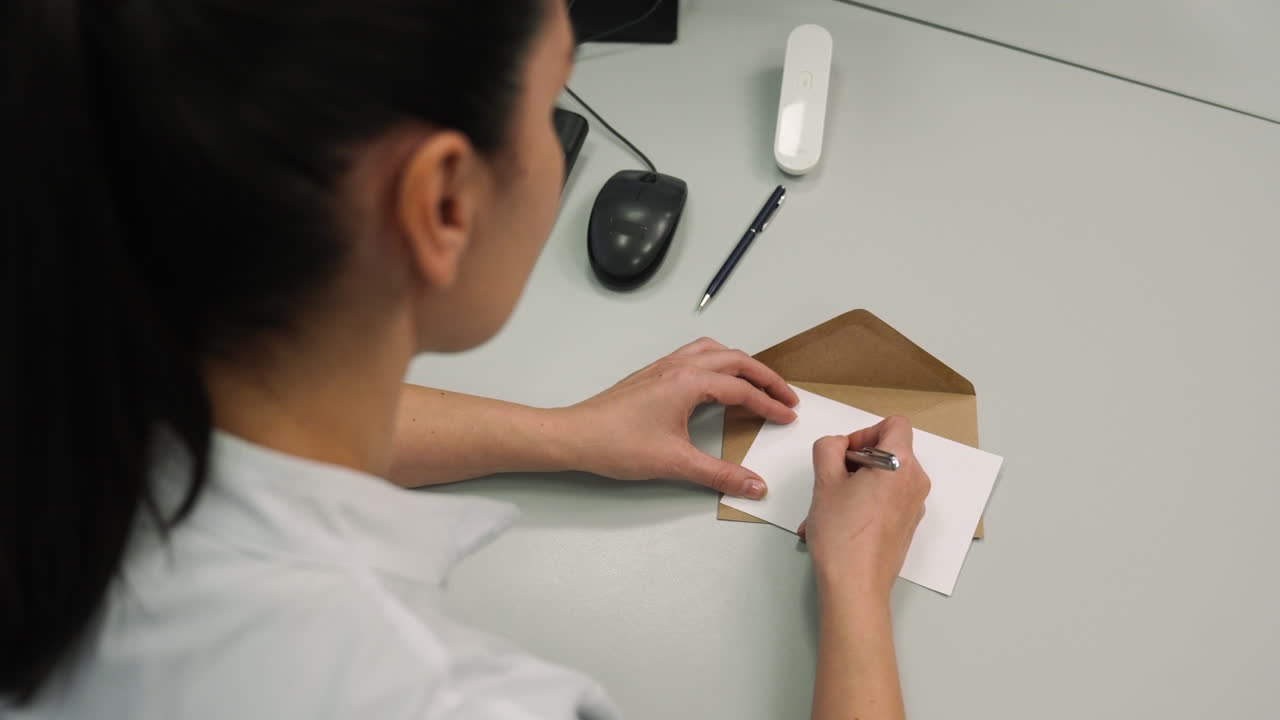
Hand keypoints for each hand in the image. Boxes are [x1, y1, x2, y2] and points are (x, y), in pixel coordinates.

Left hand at [561, 337, 798, 497]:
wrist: (575, 435)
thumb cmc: (617, 444)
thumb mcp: (675, 463)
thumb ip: (719, 475)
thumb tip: (754, 485)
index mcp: (689, 382)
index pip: (742, 390)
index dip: (769, 404)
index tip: (788, 416)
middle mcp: (679, 366)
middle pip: (736, 360)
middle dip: (765, 377)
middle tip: (786, 397)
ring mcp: (664, 366)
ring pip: (715, 351)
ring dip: (741, 364)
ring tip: (758, 384)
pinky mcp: (652, 374)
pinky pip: (695, 355)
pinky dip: (718, 362)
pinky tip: (717, 382)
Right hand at [800, 417, 930, 600]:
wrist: (855, 585)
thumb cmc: (842, 533)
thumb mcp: (824, 481)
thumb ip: (828, 448)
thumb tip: (837, 445)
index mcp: (901, 464)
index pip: (894, 424)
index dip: (866, 431)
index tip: (845, 454)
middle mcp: (916, 482)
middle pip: (889, 450)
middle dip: (856, 460)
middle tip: (832, 479)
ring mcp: (915, 505)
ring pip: (884, 477)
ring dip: (856, 483)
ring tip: (828, 506)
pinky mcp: (908, 525)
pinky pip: (887, 499)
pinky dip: (864, 501)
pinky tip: (838, 522)